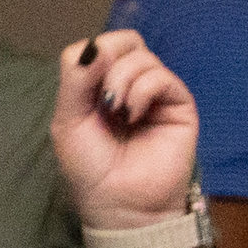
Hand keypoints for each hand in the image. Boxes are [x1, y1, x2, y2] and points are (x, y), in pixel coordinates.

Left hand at [52, 25, 206, 222]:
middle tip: (101, 95)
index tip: (82, 88)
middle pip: (124, 41)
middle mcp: (130, 85)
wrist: (121, 205)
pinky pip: (162, 77)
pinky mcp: (179, 105)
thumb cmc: (91, 169)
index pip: (99, 46)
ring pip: (142, 56)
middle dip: (108, 59)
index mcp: (100, 86)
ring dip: (122, 79)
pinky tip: (133, 114)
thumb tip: (94, 45)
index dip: (90, 56)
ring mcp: (156, 94)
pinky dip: (142, 89)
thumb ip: (76, 79)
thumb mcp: (68, 120)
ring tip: (115, 112)